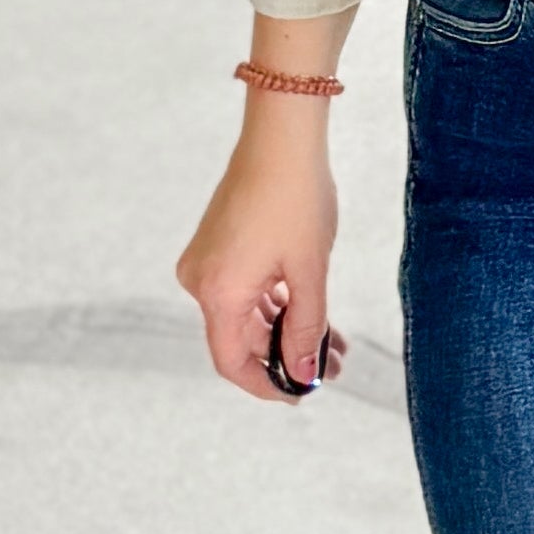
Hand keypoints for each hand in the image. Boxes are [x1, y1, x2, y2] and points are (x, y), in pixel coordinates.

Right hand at [177, 25, 351, 402]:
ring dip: (286, 330)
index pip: (233, 362)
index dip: (266, 385)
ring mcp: (205, 263)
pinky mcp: (216, 247)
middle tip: (331, 367)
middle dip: (287, 355)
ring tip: (333, 342)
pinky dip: (274, 304)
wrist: (280, 139)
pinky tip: (312, 311)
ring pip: (246, 315)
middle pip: (241, 339)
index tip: (300, 394)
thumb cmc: (297, 200)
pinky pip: (242, 290)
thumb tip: (304, 375)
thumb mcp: (309, 273)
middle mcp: (200, 281)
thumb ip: (306, 329)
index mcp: (218, 292)